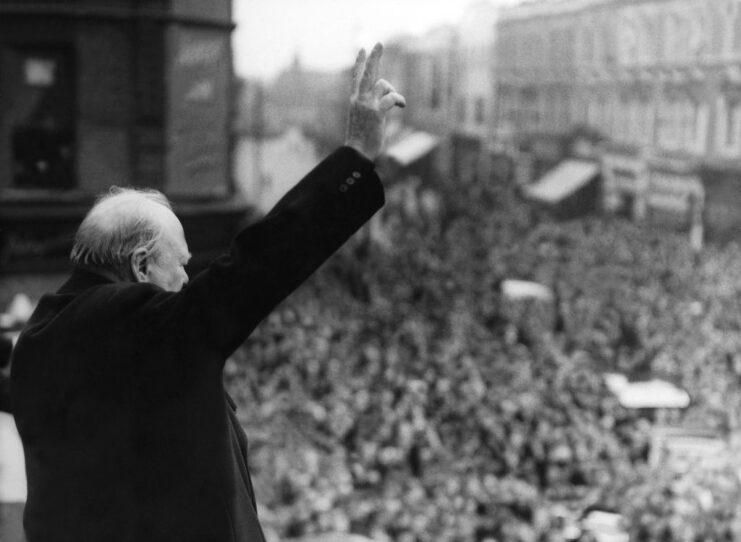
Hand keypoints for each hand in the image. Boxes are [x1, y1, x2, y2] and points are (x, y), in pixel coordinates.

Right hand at [345, 43, 405, 159]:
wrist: (357, 152)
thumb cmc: (361, 140)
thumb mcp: (364, 119)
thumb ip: (371, 106)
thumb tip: (387, 99)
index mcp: (355, 100)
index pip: (356, 78)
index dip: (359, 63)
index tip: (362, 50)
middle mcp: (358, 99)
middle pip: (366, 73)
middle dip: (374, 58)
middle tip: (379, 43)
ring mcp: (366, 104)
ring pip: (383, 84)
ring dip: (393, 90)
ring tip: (397, 101)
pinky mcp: (376, 112)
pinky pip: (391, 98)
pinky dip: (399, 99)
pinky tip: (402, 105)